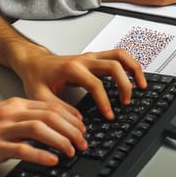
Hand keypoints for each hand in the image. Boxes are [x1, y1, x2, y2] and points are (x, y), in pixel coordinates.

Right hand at [0, 97, 87, 168]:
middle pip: (48, 115)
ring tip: (72, 149)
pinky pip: (22, 149)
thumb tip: (47, 127)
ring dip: (60, 139)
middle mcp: (10, 113)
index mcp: (14, 104)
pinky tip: (52, 160)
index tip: (81, 126)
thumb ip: (22, 118)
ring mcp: (2, 129)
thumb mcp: (2, 116)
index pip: (49, 105)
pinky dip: (40, 154)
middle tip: (83, 140)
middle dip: (70, 128)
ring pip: (39, 129)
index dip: (69, 116)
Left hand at [10, 47, 146, 120]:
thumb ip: (58, 110)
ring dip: (133, 68)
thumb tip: (78, 122)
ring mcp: (90, 57)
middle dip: (124, 84)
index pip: (95, 83)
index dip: (104, 101)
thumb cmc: (37, 77)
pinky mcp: (94, 58)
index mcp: (72, 68)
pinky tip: (134, 77)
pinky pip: (117, 55)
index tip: (109, 115)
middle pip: (113, 64)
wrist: (34, 63)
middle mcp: (84, 59)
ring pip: (119, 54)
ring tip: (141, 85)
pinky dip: (129, 64)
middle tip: (127, 102)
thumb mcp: (40, 97)